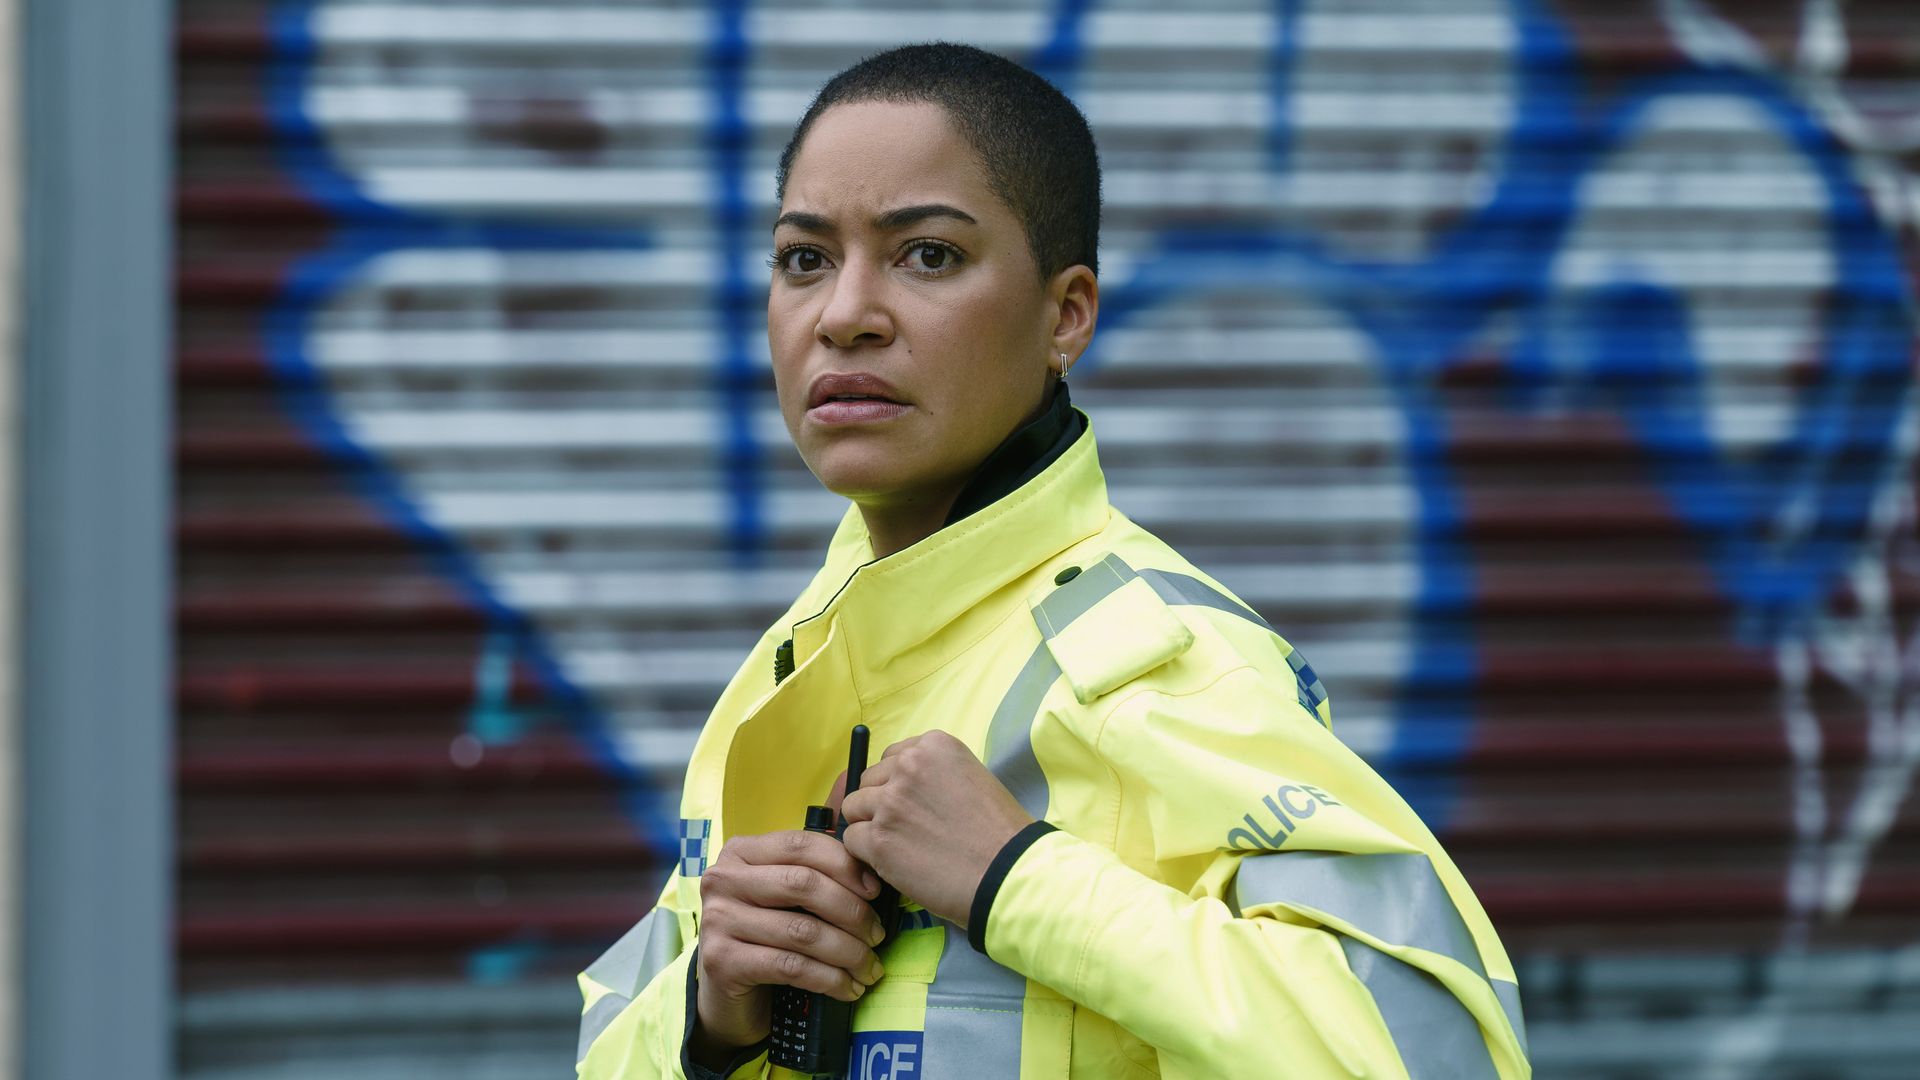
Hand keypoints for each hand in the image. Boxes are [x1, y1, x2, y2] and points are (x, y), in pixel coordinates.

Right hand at [691, 829, 889, 1061]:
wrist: (726, 994)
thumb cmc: (765, 938)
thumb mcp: (784, 899)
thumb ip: (814, 876)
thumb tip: (872, 875)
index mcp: (740, 852)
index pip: (800, 845)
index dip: (845, 864)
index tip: (875, 891)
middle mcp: (722, 879)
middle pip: (803, 884)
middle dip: (851, 911)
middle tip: (878, 935)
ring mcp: (717, 920)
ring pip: (802, 930)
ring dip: (848, 952)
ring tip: (870, 967)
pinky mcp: (722, 961)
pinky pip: (791, 966)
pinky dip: (829, 979)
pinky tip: (849, 987)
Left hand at [838, 730, 1035, 926]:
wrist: (1007, 872)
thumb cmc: (999, 832)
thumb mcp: (972, 777)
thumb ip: (934, 773)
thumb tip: (900, 786)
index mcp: (934, 745)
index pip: (891, 757)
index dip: (897, 783)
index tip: (912, 804)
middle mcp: (908, 766)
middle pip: (868, 780)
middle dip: (880, 803)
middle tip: (905, 829)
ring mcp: (889, 802)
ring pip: (853, 808)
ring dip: (870, 826)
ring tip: (899, 847)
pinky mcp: (878, 838)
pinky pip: (852, 840)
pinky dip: (866, 854)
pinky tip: (893, 863)